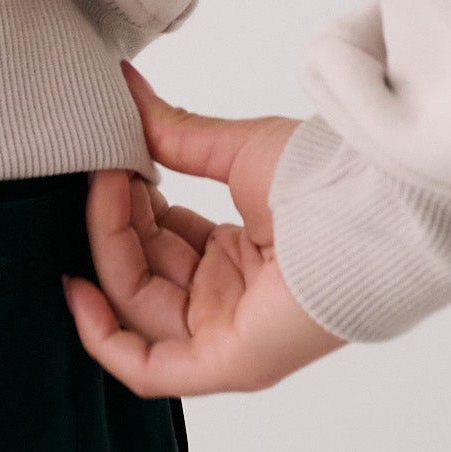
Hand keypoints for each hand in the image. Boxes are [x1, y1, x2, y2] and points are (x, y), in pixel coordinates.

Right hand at [60, 58, 349, 396]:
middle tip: (102, 169)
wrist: (372, 205)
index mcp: (236, 257)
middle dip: (110, 220)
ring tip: (106, 189)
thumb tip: (123, 81)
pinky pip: (149, 369)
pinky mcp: (227, 362)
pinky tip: (78, 289)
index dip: (123, 201)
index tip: (107, 157)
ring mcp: (226, 336)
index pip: (156, 241)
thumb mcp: (234, 150)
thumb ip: (172, 133)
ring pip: (137, 308)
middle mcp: (228, 302)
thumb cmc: (321, 177)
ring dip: (108, 248)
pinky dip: (104, 337)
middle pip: (140, 273)